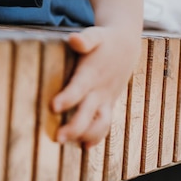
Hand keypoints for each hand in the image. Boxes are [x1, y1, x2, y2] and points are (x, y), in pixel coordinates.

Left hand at [51, 26, 140, 146]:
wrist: (126, 46)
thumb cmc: (104, 41)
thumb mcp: (95, 35)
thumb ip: (85, 39)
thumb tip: (74, 39)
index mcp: (93, 73)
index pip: (79, 88)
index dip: (68, 98)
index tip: (53, 107)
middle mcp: (100, 90)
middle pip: (88, 112)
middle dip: (74, 126)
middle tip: (57, 137)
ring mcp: (106, 99)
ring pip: (100, 123)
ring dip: (85, 135)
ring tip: (67, 143)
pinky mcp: (108, 104)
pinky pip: (105, 124)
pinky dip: (97, 136)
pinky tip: (85, 146)